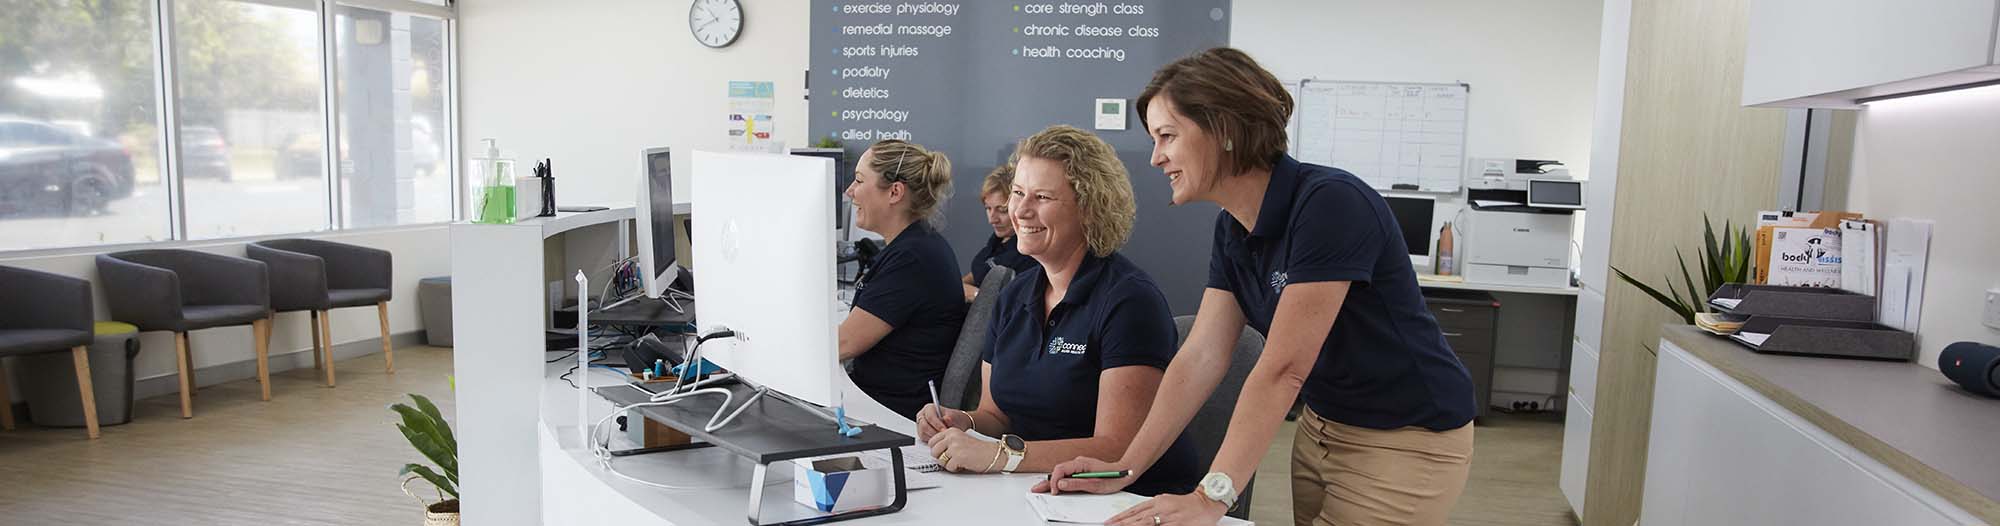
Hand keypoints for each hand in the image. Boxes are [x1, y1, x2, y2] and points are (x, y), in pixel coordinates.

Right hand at [914, 404, 970, 441]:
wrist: (956, 425)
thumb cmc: (954, 419)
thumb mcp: (955, 416)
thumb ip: (951, 417)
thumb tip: (946, 418)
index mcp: (929, 408)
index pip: (930, 416)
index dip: (937, 424)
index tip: (944, 430)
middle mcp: (923, 416)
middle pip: (924, 426)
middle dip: (935, 432)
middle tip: (944, 436)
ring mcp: (920, 425)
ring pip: (923, 433)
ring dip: (933, 437)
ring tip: (943, 437)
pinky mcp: (921, 434)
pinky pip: (924, 439)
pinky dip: (931, 440)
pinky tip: (939, 439)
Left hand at [925, 428, 1001, 472]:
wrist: (992, 454)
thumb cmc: (978, 449)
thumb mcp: (960, 439)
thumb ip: (947, 442)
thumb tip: (934, 451)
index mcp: (951, 431)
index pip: (932, 441)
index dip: (937, 450)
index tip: (944, 453)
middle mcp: (952, 437)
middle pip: (934, 451)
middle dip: (941, 458)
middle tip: (952, 459)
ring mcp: (955, 446)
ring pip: (940, 460)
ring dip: (948, 464)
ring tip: (959, 461)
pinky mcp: (958, 457)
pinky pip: (949, 467)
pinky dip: (955, 469)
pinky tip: (964, 464)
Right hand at [1031, 456, 1131, 494]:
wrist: (1124, 472)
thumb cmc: (1112, 478)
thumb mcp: (1095, 484)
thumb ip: (1076, 484)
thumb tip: (1060, 484)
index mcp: (1080, 463)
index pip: (1060, 469)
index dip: (1054, 481)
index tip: (1053, 491)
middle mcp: (1078, 462)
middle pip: (1058, 471)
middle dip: (1048, 481)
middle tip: (1036, 490)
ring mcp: (1079, 466)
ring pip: (1061, 473)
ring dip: (1053, 481)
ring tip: (1042, 489)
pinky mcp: (1081, 471)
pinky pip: (1067, 475)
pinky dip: (1060, 481)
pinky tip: (1055, 487)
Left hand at [1107, 491, 1225, 525]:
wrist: (1207, 502)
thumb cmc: (1188, 504)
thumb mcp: (1167, 501)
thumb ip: (1153, 507)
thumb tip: (1139, 515)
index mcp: (1157, 501)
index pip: (1135, 510)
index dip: (1121, 517)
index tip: (1109, 522)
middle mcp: (1161, 508)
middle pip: (1137, 518)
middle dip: (1122, 524)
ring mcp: (1169, 518)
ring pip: (1146, 524)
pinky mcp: (1178, 525)